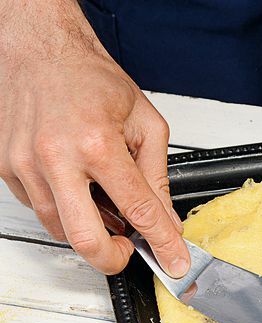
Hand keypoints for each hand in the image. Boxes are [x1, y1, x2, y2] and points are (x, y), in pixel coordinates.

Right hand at [0, 0, 188, 275]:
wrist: (41, 50)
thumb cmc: (90, 80)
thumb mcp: (144, 124)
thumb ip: (158, 178)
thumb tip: (167, 220)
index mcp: (98, 143)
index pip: (139, 211)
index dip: (163, 244)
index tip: (174, 263)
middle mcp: (56, 157)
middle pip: (87, 240)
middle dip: (115, 259)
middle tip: (129, 249)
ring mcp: (26, 166)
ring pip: (62, 230)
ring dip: (90, 228)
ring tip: (104, 202)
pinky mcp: (8, 169)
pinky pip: (42, 210)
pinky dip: (66, 209)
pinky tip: (77, 186)